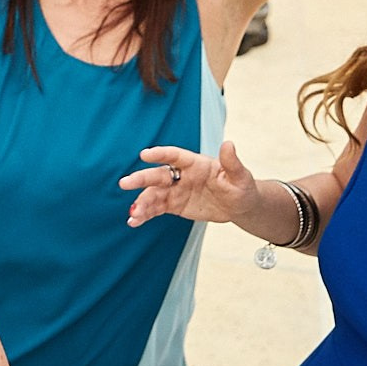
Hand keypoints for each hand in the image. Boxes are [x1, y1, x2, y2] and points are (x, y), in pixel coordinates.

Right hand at [120, 141, 260, 227]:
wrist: (238, 205)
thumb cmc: (241, 187)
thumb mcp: (240, 176)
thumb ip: (231, 162)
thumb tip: (228, 144)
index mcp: (195, 163)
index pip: (175, 156)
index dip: (160, 154)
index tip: (144, 154)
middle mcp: (181, 174)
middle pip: (158, 175)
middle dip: (141, 179)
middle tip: (125, 183)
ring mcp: (175, 190)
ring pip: (154, 194)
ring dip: (142, 203)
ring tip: (133, 214)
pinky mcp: (173, 205)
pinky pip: (155, 209)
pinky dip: (144, 214)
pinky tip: (134, 221)